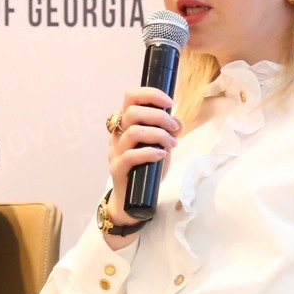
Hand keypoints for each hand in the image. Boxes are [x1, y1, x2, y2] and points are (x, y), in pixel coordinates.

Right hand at [105, 85, 180, 227]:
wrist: (133, 198)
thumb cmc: (146, 168)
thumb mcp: (161, 145)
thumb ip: (168, 131)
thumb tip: (178, 122)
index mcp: (126, 123)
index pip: (130, 96)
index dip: (150, 94)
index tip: (169, 102)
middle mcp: (117, 134)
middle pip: (132, 112)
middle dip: (159, 117)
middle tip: (174, 128)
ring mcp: (115, 151)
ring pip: (133, 132)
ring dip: (158, 135)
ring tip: (172, 144)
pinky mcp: (116, 168)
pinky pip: (131, 156)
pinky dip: (150, 152)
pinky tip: (162, 155)